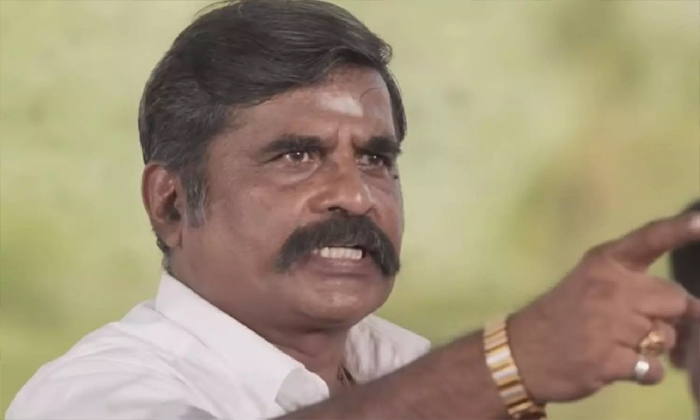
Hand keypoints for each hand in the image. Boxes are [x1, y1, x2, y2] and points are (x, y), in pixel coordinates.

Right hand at [507, 211, 699, 402]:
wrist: (521, 351)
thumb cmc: (563, 315)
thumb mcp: (591, 284)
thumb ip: (637, 287)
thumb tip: (695, 307)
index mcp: (604, 263)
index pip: (648, 240)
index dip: (679, 229)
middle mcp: (609, 288)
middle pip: (675, 300)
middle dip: (666, 316)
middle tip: (637, 325)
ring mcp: (609, 324)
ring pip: (666, 337)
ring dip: (652, 347)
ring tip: (619, 345)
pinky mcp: (608, 359)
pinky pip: (654, 368)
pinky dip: (644, 372)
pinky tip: (619, 365)